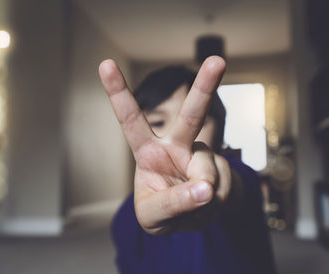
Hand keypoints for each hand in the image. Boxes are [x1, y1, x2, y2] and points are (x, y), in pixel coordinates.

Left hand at [99, 56, 231, 234]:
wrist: (191, 218)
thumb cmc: (161, 211)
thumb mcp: (153, 216)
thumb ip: (173, 204)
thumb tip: (205, 188)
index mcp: (148, 152)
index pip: (131, 120)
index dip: (119, 93)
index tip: (106, 64)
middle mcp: (176, 146)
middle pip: (192, 115)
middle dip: (205, 87)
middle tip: (217, 61)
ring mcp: (201, 156)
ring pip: (206, 167)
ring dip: (202, 194)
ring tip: (196, 206)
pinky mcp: (222, 170)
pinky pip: (222, 187)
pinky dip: (214, 203)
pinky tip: (208, 204)